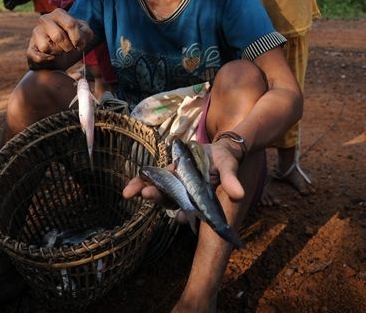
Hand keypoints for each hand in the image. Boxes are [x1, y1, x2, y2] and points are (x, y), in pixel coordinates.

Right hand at [27, 8, 93, 65]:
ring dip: (57, 53)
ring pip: (46, 47)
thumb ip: (86, 33)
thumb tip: (79, 40)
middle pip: (58, 36)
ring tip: (60, 51)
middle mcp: (45, 20)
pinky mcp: (30, 48)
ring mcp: (36, 33)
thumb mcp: (84, 34)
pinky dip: (48, 60)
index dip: (78, 38)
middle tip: (70, 49)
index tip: (80, 44)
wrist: (61, 54)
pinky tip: (52, 57)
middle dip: (68, 47)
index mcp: (59, 13)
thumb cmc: (73, 39)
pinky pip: (38, 57)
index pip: (71, 24)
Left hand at [123, 142, 244, 206]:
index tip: (178, 217)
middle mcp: (186, 193)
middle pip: (170, 200)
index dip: (184, 213)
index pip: (191, 208)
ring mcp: (176, 184)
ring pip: (159, 191)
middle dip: (158, 198)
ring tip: (128, 193)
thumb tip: (240, 194)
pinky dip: (144, 180)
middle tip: (147, 194)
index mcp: (200, 196)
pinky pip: (155, 178)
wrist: (220, 150)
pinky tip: (131, 186)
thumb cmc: (226, 162)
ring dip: (144, 191)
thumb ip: (231, 180)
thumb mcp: (229, 168)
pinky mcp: (170, 173)